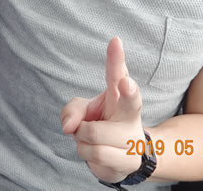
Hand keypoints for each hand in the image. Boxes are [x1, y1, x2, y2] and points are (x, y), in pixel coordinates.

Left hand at [60, 37, 144, 183]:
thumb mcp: (82, 111)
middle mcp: (130, 114)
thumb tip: (69, 127)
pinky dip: (85, 153)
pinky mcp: (128, 161)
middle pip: (132, 103)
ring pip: (94, 135)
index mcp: (119, 95)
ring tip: (88, 137)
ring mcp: (132, 138)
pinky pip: (94, 155)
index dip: (116, 58)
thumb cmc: (99, 124)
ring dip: (81, 138)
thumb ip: (72, 111)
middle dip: (129, 93)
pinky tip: (95, 152)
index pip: (117, 72)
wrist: (118, 157)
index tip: (115, 41)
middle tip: (126, 84)